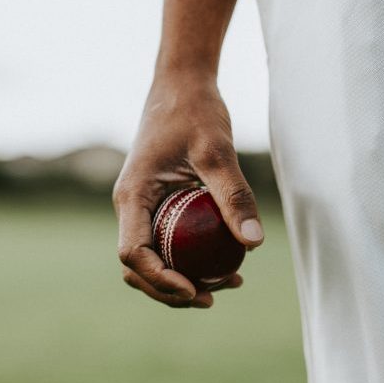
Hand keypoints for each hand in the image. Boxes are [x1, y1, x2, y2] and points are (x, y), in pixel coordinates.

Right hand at [112, 74, 263, 308]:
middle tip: (214, 296)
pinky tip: (225, 261)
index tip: (195, 289)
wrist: (181, 85)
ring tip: (227, 283)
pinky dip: (188, 260)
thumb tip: (253, 244)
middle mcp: (130, 206)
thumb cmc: (196, 112)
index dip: (160, 279)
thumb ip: (234, 196)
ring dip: (179, 279)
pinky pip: (165, 242)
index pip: (133, 253)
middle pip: (137, 266)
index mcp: (132, 196)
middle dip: (170, 290)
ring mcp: (141, 207)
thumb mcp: (218, 152)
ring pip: (150, 258)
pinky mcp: (156, 204)